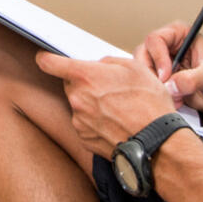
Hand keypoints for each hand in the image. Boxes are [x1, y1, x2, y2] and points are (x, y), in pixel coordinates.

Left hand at [34, 52, 177, 159]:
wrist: (157, 142)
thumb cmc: (149, 105)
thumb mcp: (136, 68)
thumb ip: (109, 62)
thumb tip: (100, 66)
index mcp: (85, 77)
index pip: (50, 63)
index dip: (47, 59)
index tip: (46, 59)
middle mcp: (77, 99)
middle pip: (71, 86)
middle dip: (86, 85)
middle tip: (110, 89)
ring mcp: (79, 121)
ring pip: (80, 106)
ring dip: (93, 105)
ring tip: (119, 110)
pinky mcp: (85, 139)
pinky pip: (85, 125)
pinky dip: (97, 123)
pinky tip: (116, 123)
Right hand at [136, 22, 202, 116]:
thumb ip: (192, 79)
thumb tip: (171, 85)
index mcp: (181, 35)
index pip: (155, 40)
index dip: (157, 58)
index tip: (166, 75)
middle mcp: (171, 48)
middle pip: (144, 55)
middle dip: (151, 74)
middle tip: (164, 88)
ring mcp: (167, 66)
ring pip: (145, 72)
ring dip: (155, 87)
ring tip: (175, 97)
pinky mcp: (168, 83)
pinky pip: (152, 88)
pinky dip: (160, 96)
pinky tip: (176, 102)